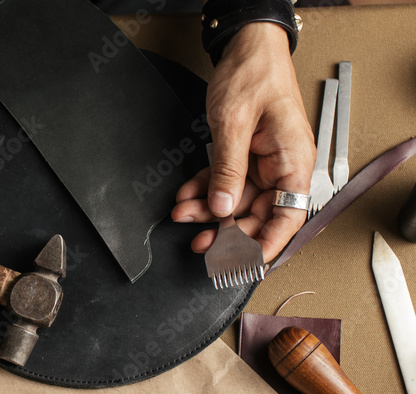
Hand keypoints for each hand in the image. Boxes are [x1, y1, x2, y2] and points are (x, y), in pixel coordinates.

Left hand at [172, 22, 314, 262]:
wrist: (245, 46)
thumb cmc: (252, 75)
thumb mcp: (234, 124)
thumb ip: (229, 169)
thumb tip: (223, 209)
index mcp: (293, 161)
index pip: (288, 217)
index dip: (267, 245)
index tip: (244, 264)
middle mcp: (282, 166)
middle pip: (257, 215)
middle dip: (226, 232)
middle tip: (200, 247)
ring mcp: (263, 162)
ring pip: (235, 202)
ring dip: (207, 212)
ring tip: (182, 216)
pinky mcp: (244, 156)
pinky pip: (224, 183)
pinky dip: (203, 192)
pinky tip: (185, 199)